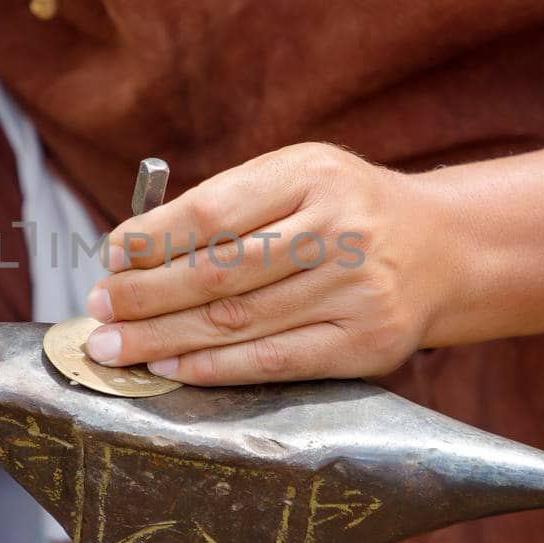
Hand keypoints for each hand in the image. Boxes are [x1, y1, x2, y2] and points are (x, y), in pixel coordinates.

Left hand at [82, 143, 452, 384]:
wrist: (444, 248)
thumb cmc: (345, 210)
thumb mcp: (298, 177)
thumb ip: (229, 203)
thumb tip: (134, 248)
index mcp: (312, 175)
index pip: (213, 212)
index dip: (153, 239)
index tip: (110, 257)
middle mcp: (339, 230)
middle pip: (219, 273)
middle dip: (146, 296)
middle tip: (99, 312)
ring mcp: (357, 290)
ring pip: (239, 322)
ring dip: (165, 338)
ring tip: (118, 347)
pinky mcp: (367, 343)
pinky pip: (276, 361)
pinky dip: (215, 368)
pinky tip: (172, 367)